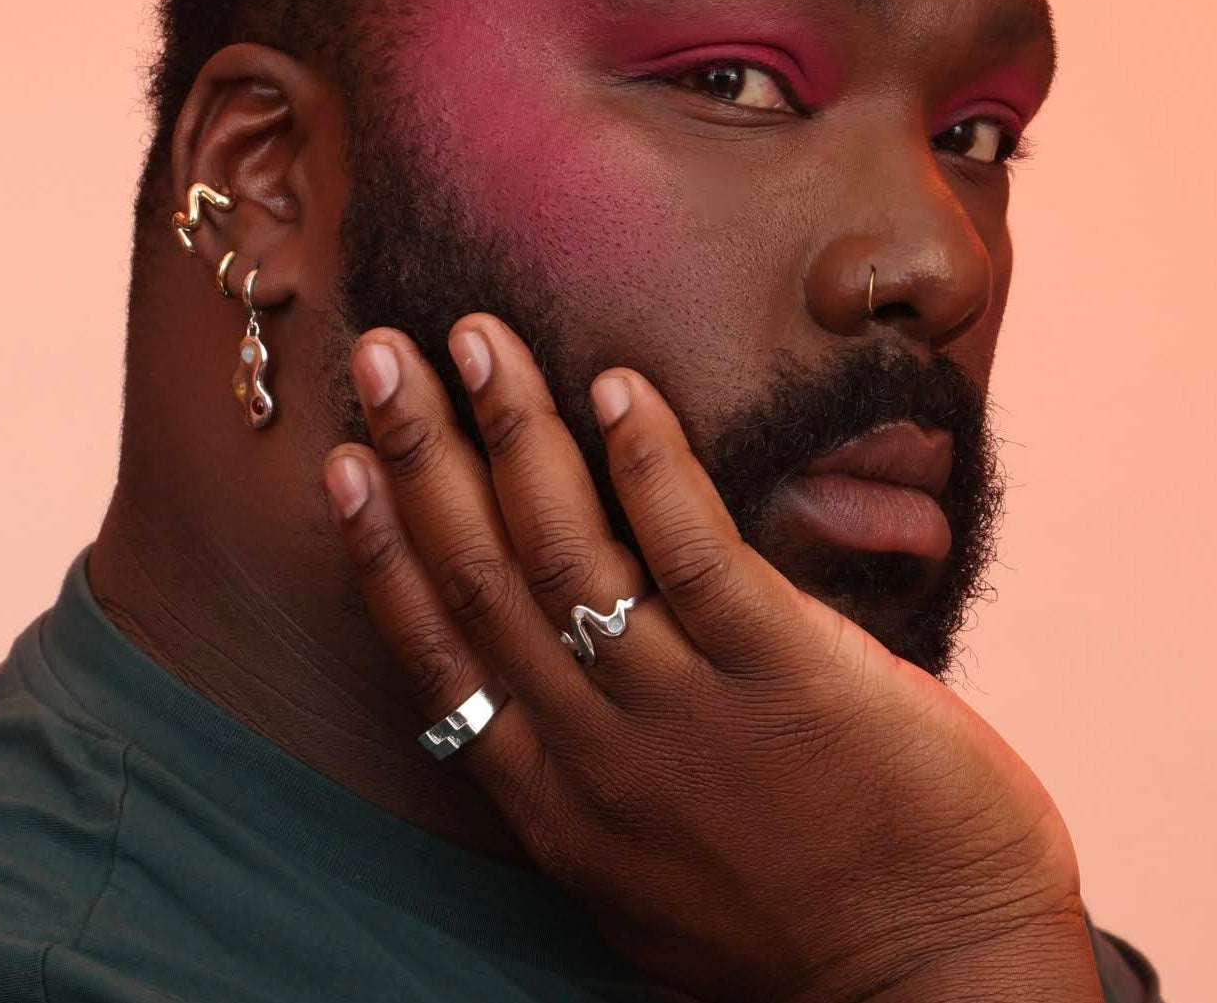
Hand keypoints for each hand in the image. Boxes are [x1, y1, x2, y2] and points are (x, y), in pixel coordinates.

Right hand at [322, 315, 1099, 1002]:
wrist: (936, 984)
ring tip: (476, 340)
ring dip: (511, 432)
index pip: (436, 655)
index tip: (344, 465)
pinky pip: (693, 551)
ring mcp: (684, 711)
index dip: (379, 551)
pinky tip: (618, 388)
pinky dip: (648, 462)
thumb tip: (553, 687)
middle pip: (479, 577)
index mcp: (554, 801)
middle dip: (419, 456)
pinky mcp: (784, 673)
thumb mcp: (642, 872)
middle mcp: (595, 752)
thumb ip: (585, 777)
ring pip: (565, 551)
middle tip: (377, 356)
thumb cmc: (793, 923)